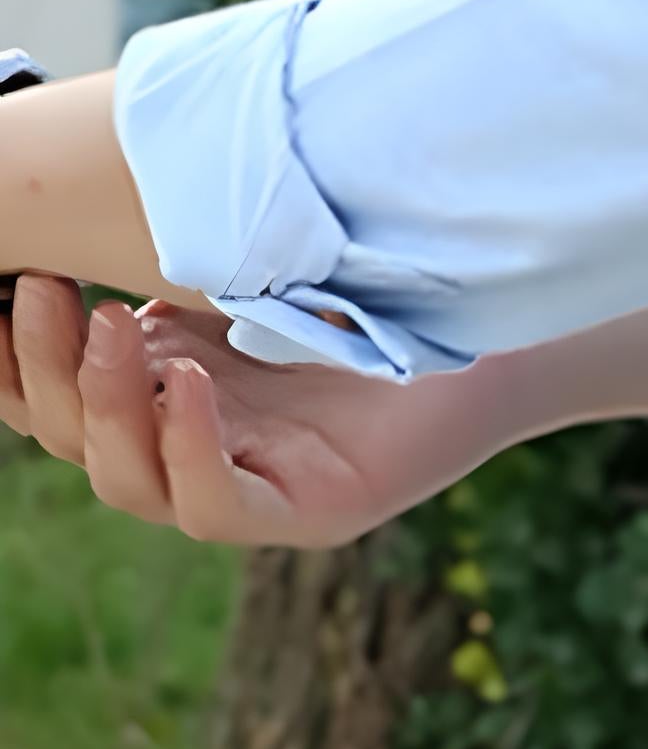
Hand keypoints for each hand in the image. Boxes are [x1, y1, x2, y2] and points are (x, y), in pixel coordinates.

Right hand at [0, 275, 507, 548]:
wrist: (497, 341)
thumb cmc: (377, 304)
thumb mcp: (247, 281)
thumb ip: (166, 276)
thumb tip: (61, 232)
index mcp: (160, 400)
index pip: (48, 402)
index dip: (5, 364)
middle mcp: (188, 453)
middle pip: (71, 436)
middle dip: (43, 366)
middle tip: (48, 291)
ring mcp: (246, 491)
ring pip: (127, 477)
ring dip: (105, 401)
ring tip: (112, 326)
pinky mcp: (305, 516)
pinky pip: (215, 505)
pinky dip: (187, 446)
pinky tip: (187, 385)